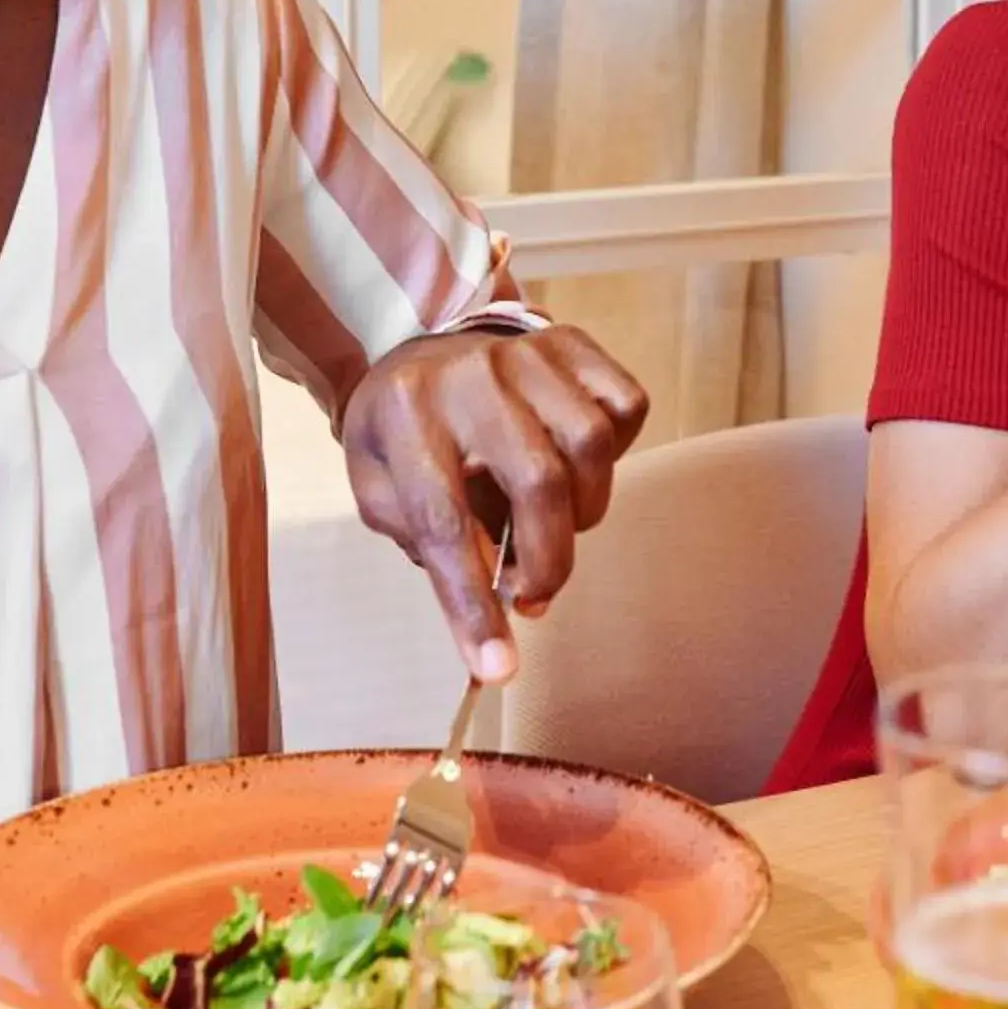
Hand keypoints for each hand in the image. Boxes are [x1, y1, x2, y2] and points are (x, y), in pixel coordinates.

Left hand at [338, 324, 649, 682]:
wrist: (416, 344)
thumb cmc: (400, 432)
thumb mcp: (381, 487)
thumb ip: (427, 542)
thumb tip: (491, 602)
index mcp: (406, 414)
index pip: (444, 522)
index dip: (473, 604)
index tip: (497, 667)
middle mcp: (471, 375)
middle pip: (538, 482)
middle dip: (547, 563)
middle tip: (531, 595)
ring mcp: (527, 352)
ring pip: (592, 444)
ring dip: (583, 511)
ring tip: (552, 528)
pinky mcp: (572, 341)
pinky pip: (625, 405)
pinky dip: (616, 452)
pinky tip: (577, 467)